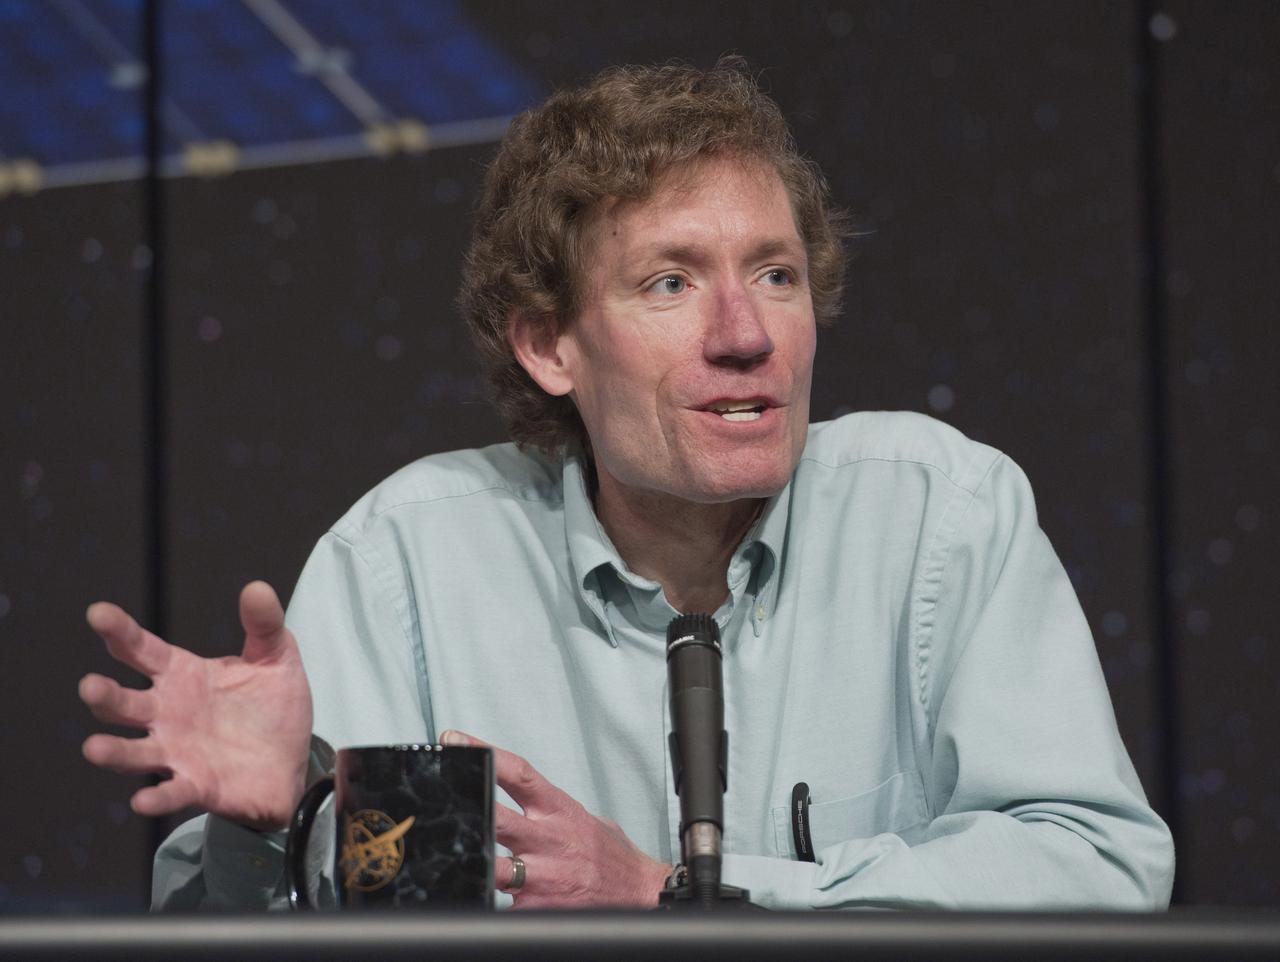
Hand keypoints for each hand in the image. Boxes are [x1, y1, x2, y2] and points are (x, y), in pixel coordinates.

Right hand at [78, 581, 312, 828]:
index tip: (98, 613)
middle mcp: (168, 714)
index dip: (120, 631)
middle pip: (125, 704)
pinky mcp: (196, 785)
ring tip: (94, 747)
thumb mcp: (276, 658)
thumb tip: (257, 587)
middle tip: (90, 686)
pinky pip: (171, 793)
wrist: (293, 761)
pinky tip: (144, 800)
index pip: (142, 651)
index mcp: (182, 676)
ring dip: (114, 751)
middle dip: (105, 696)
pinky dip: (157, 797)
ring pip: (134, 752)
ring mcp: (177, 752)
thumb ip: (264, 625)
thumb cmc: (273, 707)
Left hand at [440, 730, 669, 908]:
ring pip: (493, 865)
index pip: (518, 773)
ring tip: (451, 857)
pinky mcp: (539, 908)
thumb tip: (523, 798)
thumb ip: (552, 809)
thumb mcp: (586, 819)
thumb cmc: (612, 858)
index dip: (484, 753)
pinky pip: (504, 904)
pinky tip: (481, 896)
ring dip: (474, 860)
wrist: (641, 893)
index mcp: (560, 810)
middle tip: (438, 800)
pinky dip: (490, 900)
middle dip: (467, 807)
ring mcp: (543, 875)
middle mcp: (549, 839)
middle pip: (496, 816)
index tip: (456, 741)